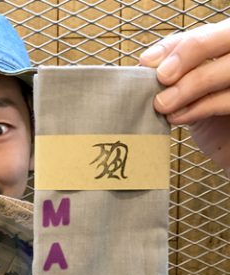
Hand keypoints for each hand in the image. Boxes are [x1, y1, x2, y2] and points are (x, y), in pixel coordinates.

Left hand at [139, 18, 229, 171]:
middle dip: (189, 53)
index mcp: (226, 47)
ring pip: (228, 67)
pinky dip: (201, 107)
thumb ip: (173, 76)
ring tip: (164, 105)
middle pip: (225, 36)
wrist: (228, 147)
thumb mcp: (188, 93)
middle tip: (162, 77)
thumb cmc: (209, 119)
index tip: (146, 63)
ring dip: (191, 85)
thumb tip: (146, 64)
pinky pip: (229, 98)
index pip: (203, 33)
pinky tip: (178, 117)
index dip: (174, 45)